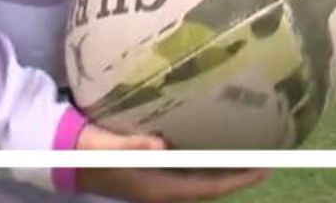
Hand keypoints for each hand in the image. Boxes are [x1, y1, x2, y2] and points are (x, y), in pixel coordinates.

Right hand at [74, 123, 268, 202]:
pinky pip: (192, 173)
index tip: (264, 167)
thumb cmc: (92, 151)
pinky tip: (217, 147)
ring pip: (203, 182)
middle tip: (267, 156)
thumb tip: (159, 145)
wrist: (68, 158)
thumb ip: (134, 146)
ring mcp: (161, 184)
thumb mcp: (110, 148)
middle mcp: (164, 190)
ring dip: (226, 171)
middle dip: (239, 175)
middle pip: (212, 187)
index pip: (208, 187)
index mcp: (159, 188)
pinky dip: (209, 164)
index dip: (237, 180)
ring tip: (250, 152)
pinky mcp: (156, 175)